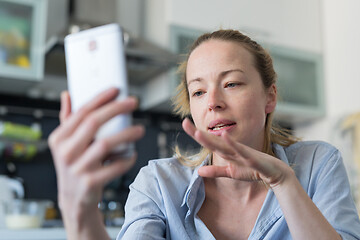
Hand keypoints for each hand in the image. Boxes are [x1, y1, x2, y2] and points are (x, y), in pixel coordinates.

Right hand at [49, 88, 144, 220]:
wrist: (74, 199)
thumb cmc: (73, 165)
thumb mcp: (65, 143)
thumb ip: (67, 119)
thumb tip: (68, 94)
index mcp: (59, 138)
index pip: (81, 112)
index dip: (100, 99)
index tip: (116, 90)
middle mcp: (65, 152)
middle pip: (93, 123)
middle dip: (116, 109)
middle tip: (133, 102)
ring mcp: (77, 168)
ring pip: (105, 144)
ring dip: (126, 134)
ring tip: (140, 130)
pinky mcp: (90, 183)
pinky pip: (114, 167)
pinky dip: (126, 159)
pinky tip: (132, 154)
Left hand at [182, 118, 293, 187]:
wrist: (275, 173)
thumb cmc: (253, 170)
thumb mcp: (231, 172)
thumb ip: (215, 171)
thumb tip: (198, 171)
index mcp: (226, 152)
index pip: (208, 142)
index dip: (196, 134)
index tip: (184, 124)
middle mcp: (232, 149)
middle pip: (212, 141)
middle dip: (197, 133)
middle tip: (183, 122)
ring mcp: (241, 152)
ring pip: (223, 145)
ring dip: (210, 138)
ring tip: (196, 132)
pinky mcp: (251, 158)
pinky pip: (240, 150)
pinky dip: (232, 143)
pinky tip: (224, 135)